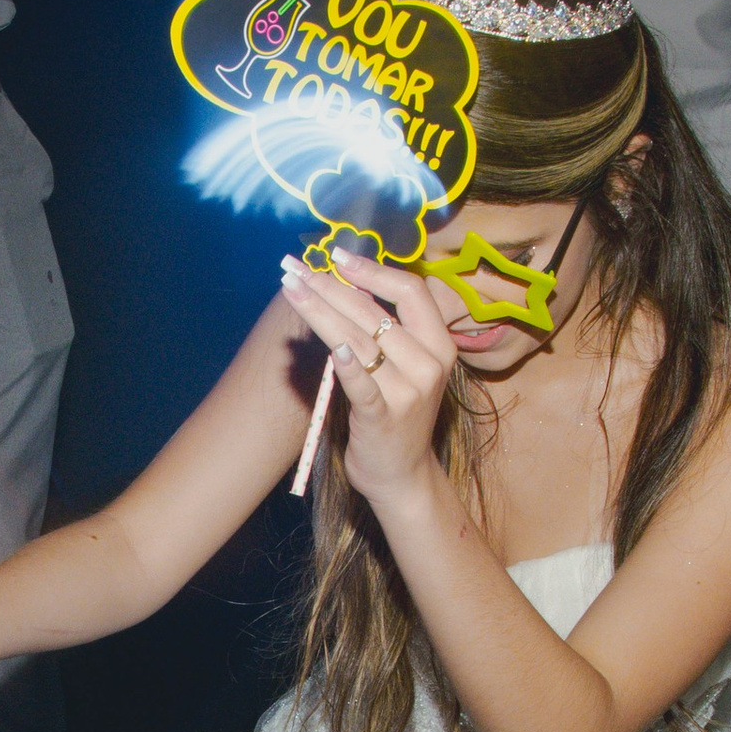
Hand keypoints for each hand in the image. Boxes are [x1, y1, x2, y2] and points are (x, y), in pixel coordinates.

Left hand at [278, 253, 456, 507]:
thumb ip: (387, 332)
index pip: (411, 291)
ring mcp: (408, 393)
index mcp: (439, 345)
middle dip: (330, 285)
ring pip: (360, 341)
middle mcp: (429, 364)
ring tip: (291, 288)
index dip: (373, 270)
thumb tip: (345, 284)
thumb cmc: (396, 414)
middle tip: (295, 267)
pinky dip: (347, 365)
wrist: (401, 476)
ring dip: (321, 311)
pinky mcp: (383, 419)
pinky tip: (332, 347)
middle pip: (375, 312)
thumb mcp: (405, 369)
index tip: (337, 255)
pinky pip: (362, 385)